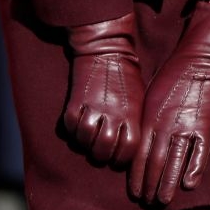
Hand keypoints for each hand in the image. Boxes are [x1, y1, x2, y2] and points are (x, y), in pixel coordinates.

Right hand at [63, 13, 143, 164]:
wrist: (106, 51)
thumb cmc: (127, 76)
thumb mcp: (139, 99)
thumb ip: (135, 122)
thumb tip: (130, 147)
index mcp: (132, 113)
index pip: (128, 149)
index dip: (121, 159)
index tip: (118, 158)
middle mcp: (113, 113)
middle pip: (104, 150)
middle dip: (102, 156)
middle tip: (101, 152)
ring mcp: (92, 108)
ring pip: (85, 142)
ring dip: (86, 145)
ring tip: (90, 141)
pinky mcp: (74, 103)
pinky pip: (70, 128)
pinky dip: (73, 132)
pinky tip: (79, 128)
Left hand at [129, 0, 209, 204]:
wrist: (199, 60)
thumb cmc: (171, 76)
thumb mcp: (150, 96)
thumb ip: (144, 121)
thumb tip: (138, 144)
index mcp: (149, 119)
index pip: (140, 156)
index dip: (137, 177)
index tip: (136, 193)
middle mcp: (164, 126)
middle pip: (155, 164)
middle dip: (150, 185)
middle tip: (148, 202)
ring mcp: (185, 126)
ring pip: (175, 162)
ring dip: (169, 183)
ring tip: (164, 200)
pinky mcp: (204, 124)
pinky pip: (199, 152)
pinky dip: (194, 169)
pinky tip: (189, 185)